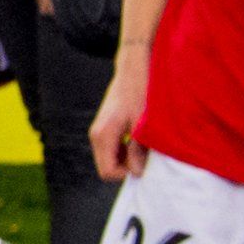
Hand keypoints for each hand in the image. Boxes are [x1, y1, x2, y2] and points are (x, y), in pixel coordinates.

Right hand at [87, 62, 149, 182]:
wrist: (133, 70)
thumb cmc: (140, 92)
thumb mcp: (143, 123)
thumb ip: (138, 150)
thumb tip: (137, 172)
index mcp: (103, 135)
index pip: (107, 172)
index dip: (127, 173)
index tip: (144, 163)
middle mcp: (96, 135)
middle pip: (107, 167)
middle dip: (127, 166)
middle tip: (147, 154)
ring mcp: (99, 131)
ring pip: (110, 158)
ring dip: (127, 158)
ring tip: (144, 144)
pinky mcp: (105, 127)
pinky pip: (112, 149)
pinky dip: (126, 150)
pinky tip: (139, 138)